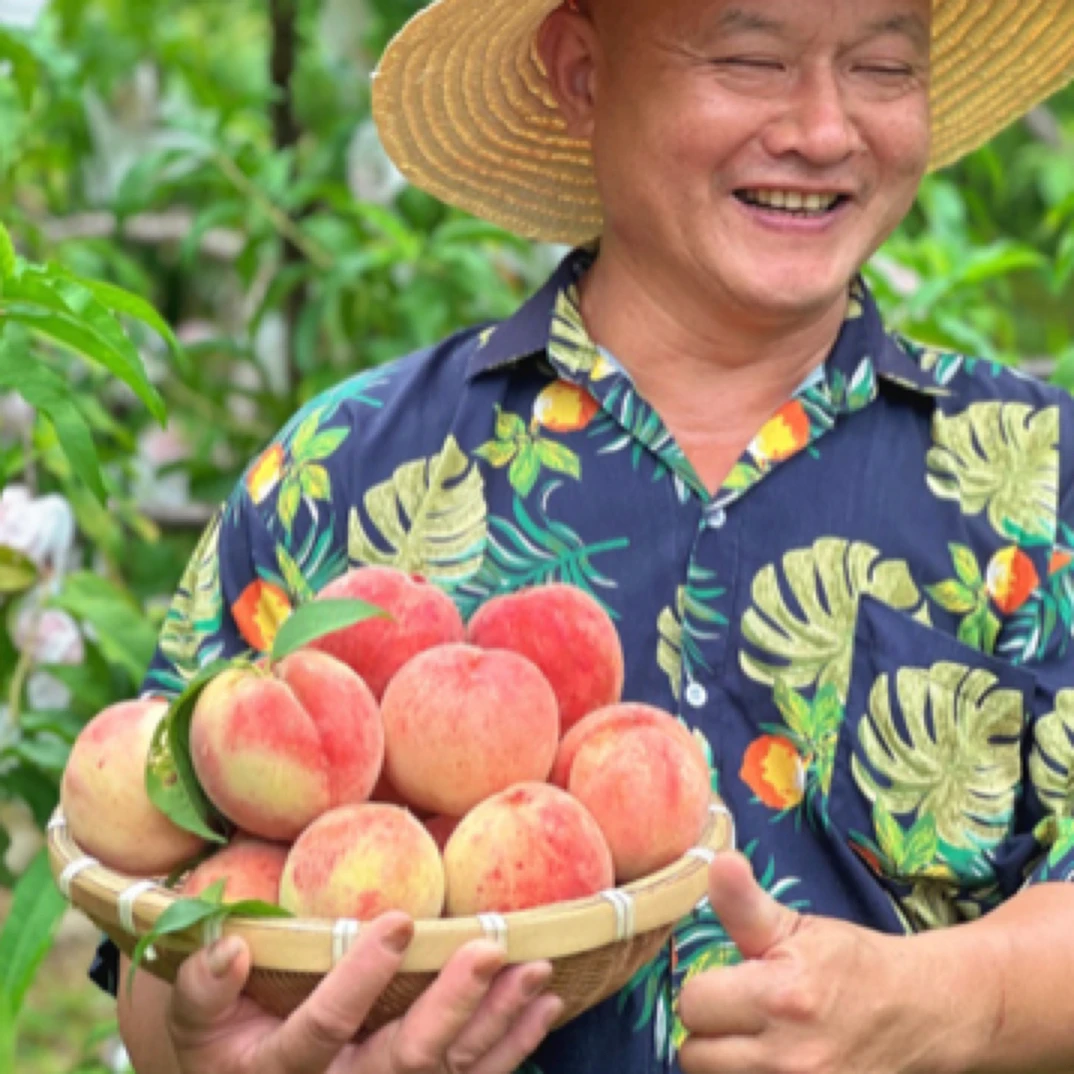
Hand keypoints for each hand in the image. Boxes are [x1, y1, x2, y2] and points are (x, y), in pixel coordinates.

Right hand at [166, 912, 562, 1073]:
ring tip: (536, 972)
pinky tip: (545, 1007)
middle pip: (403, 1062)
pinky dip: (512, 1047)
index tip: (398, 921)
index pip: (321, 1031)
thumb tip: (231, 947)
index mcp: (275, 1073)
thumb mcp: (195, 1016)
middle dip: (452, 1005)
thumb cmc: (221, 1037)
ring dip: (498, 1024)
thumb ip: (204, 985)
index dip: (358, 980)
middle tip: (491, 947)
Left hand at [677, 853, 977, 1073]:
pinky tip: (773, 1064)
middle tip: (742, 1018)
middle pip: (695, 1056)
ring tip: (757, 1042)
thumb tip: (717, 861)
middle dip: (712, 1032)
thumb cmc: (853, 965)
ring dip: (729, 1065)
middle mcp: (788, 1058)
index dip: (706, 991)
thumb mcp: (798, 927)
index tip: (731, 986)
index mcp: (779, 998)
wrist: (924, 1014)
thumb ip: (745, 904)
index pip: (692, 1004)